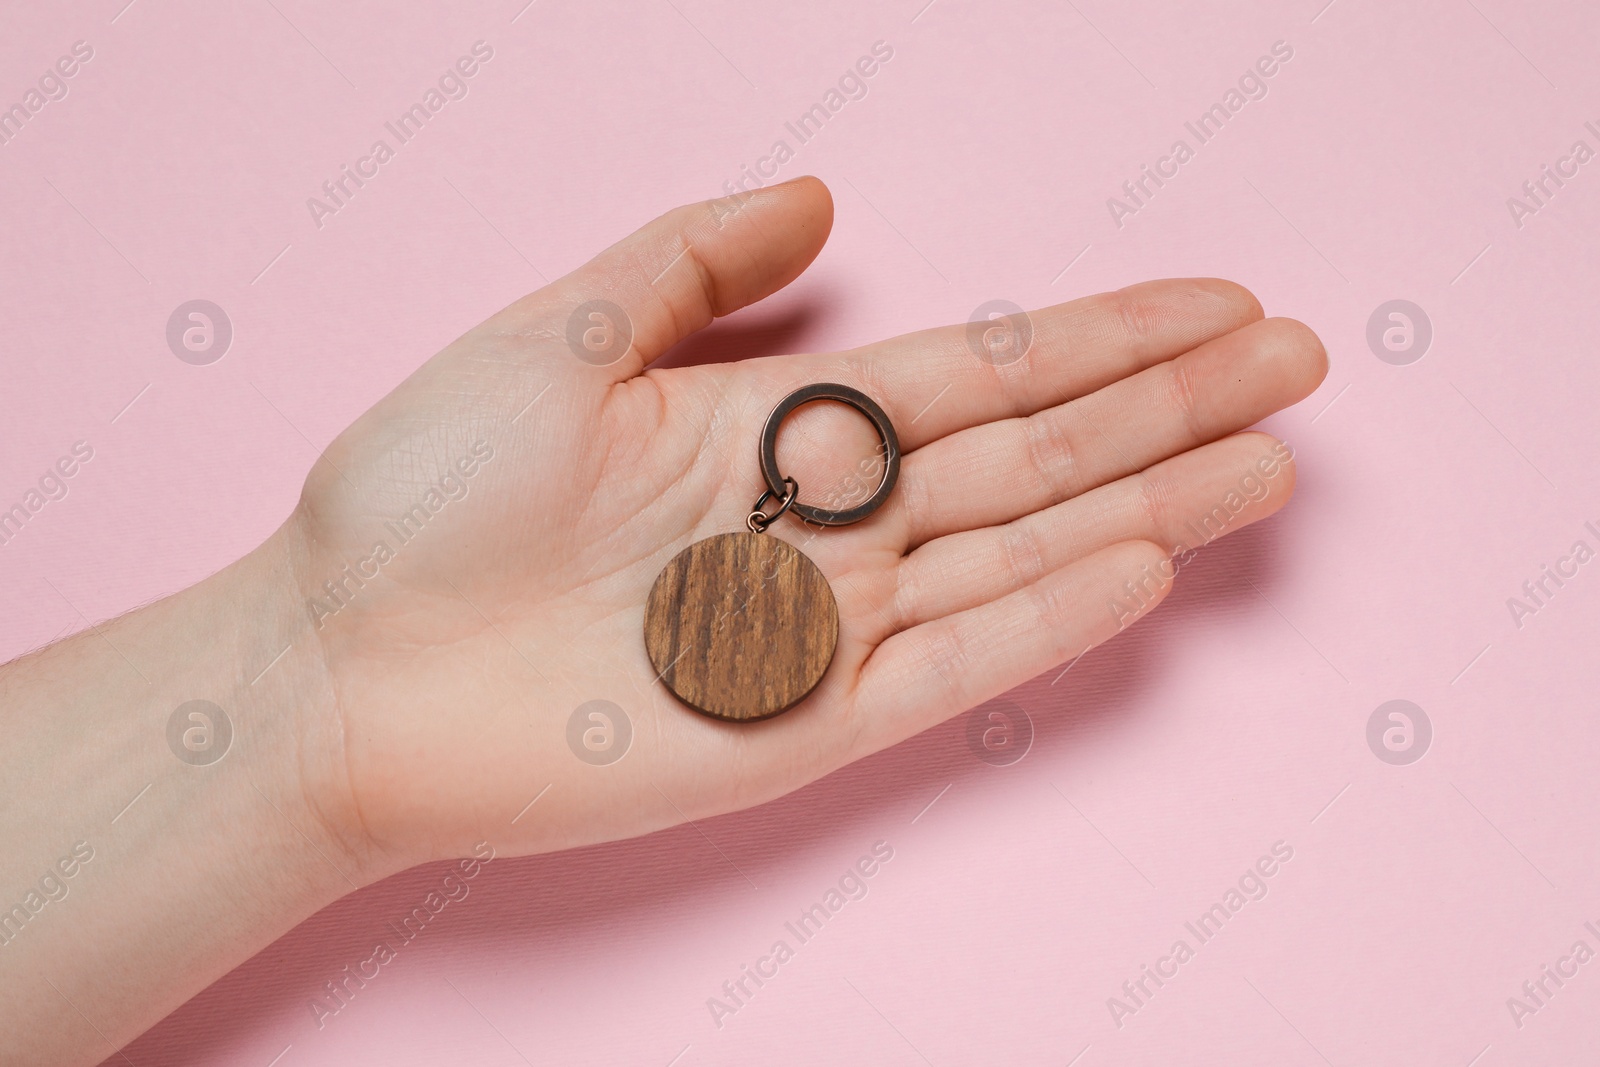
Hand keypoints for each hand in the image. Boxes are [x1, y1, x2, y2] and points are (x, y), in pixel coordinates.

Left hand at [282, 175, 1327, 870]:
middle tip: (1297, 362)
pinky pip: (953, 668)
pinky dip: (1050, 616)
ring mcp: (822, 622)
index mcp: (774, 424)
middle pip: (1032, 450)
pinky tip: (1145, 560)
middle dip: (1169, 403)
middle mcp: (821, 519)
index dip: (1102, 332)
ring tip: (1269, 459)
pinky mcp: (801, 724)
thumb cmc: (422, 496)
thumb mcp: (555, 334)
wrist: (337, 665)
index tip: (1213, 300)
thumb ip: (694, 263)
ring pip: (1022, 550)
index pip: (978, 368)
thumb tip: (820, 198)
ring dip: (1151, 502)